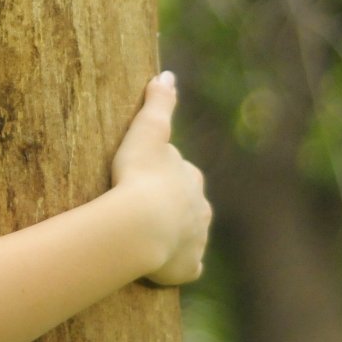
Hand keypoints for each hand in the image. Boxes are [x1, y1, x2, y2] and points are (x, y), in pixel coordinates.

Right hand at [109, 71, 211, 284]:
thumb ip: (159, 103)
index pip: (181, 172)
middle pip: (189, 205)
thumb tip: (167, 74)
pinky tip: (161, 266)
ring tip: (150, 239)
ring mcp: (196, 240)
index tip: (144, 177)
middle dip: (175, 206)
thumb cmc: (139, 175)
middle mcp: (201, 209)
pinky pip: (185, 267)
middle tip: (145, 209)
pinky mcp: (187, 268)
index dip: (164, 174)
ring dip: (175, 236)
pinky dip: (177, 266)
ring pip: (190, 235)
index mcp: (192, 178)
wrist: (140, 224)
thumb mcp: (147, 131)